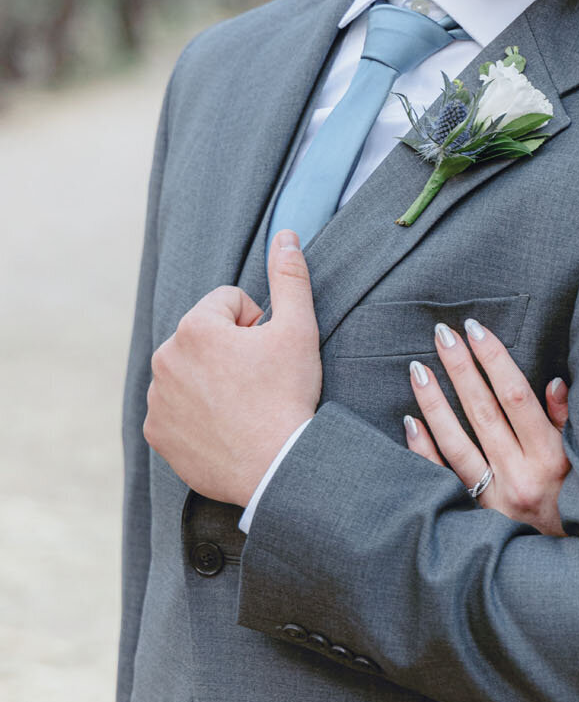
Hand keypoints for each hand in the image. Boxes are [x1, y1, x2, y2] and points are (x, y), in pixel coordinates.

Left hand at [144, 230, 322, 505]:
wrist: (277, 467)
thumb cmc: (289, 395)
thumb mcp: (299, 328)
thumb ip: (290, 275)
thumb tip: (285, 234)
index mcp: (195, 326)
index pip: (228, 303)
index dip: (257, 324)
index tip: (268, 353)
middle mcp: (164, 357)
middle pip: (205, 335)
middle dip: (230, 349)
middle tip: (258, 381)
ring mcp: (156, 398)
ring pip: (189, 370)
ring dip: (212, 378)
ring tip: (242, 405)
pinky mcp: (155, 431)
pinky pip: (175, 406)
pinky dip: (195, 412)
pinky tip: (223, 426)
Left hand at [405, 319, 570, 535]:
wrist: (563, 568)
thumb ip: (566, 421)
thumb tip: (554, 382)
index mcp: (550, 455)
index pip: (515, 395)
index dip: (494, 358)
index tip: (476, 329)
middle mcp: (520, 474)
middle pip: (482, 411)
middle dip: (461, 368)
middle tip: (442, 334)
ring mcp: (494, 497)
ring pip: (456, 442)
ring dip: (434, 402)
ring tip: (418, 368)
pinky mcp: (475, 515)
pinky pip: (443, 477)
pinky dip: (424, 449)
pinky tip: (410, 420)